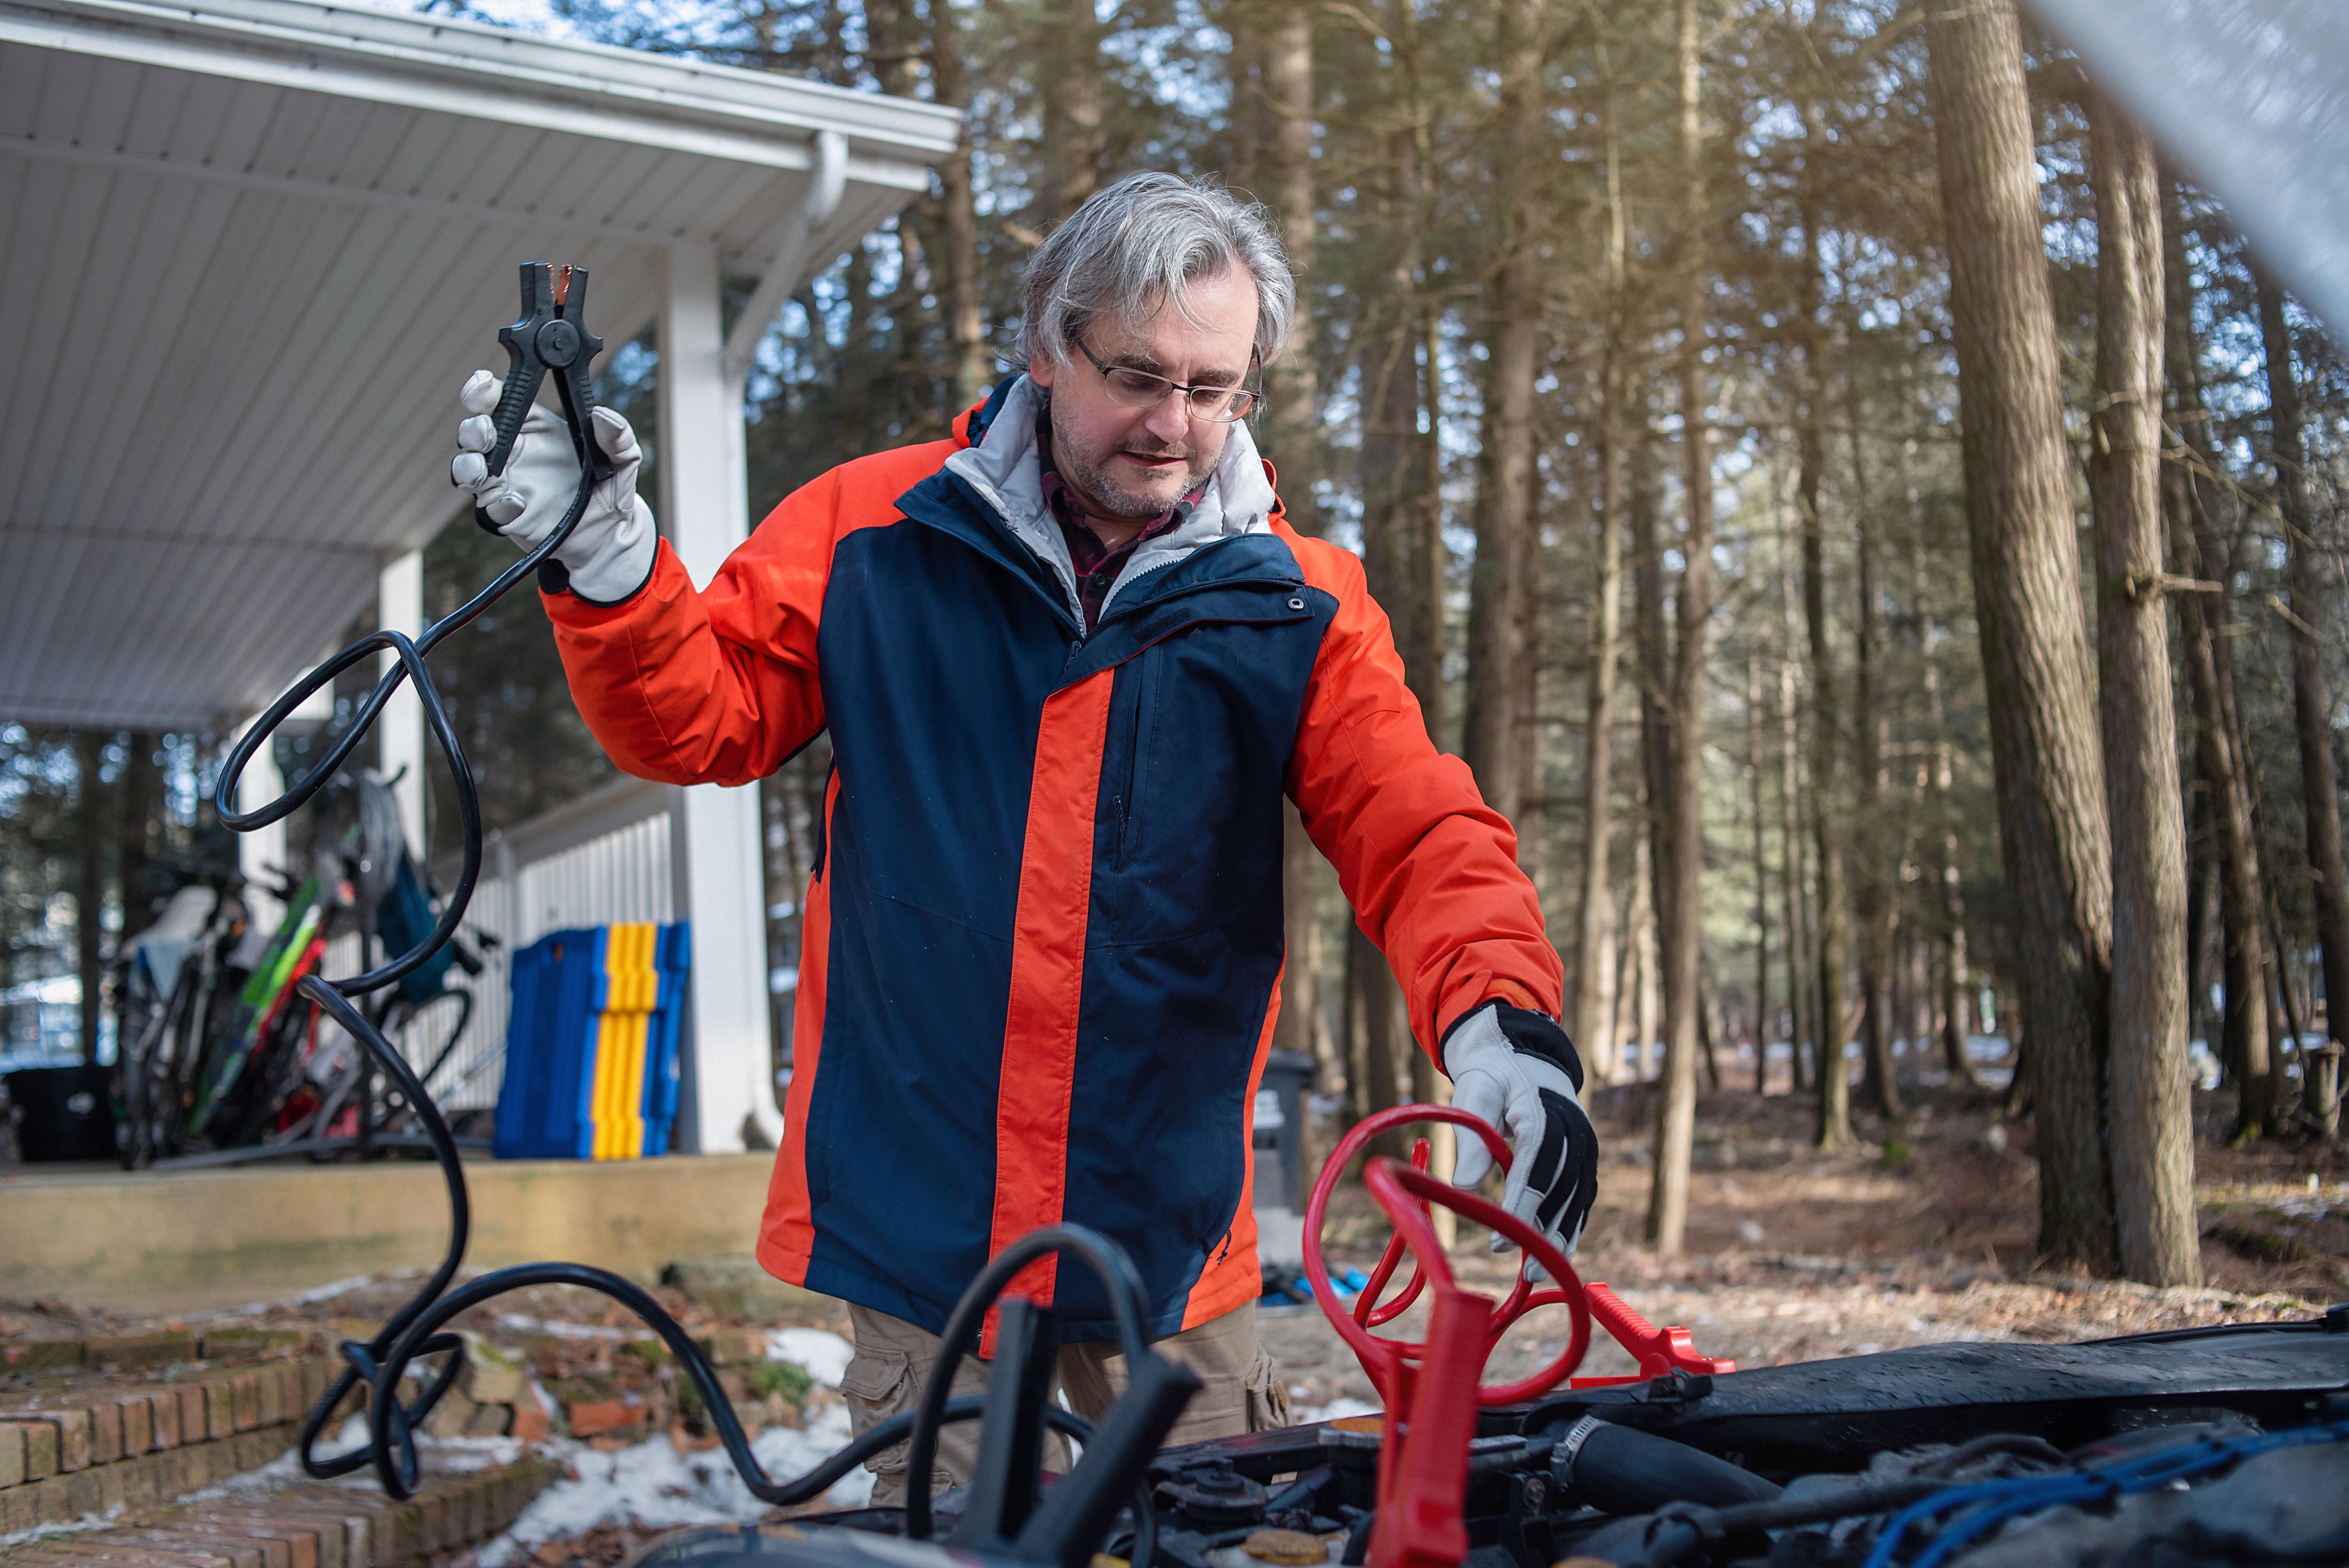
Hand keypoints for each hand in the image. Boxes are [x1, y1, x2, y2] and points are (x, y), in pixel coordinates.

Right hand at [450, 370, 656, 603]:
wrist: (608, 534)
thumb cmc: (609, 487)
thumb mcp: (623, 459)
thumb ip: (618, 436)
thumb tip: (603, 415)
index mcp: (533, 426)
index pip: (498, 400)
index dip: (483, 390)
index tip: (483, 387)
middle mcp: (511, 451)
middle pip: (473, 432)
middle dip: (473, 428)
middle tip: (487, 433)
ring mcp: (504, 483)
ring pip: (466, 468)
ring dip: (467, 465)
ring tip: (483, 469)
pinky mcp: (505, 515)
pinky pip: (489, 509)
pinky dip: (497, 505)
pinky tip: (517, 503)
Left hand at [1443, 1001, 1598, 1274]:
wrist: (1522, 1057)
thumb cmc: (1492, 1077)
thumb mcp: (1474, 1095)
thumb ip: (1472, 1137)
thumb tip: (1463, 1185)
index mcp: (1544, 1113)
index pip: (1536, 1166)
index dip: (1521, 1206)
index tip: (1501, 1240)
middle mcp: (1574, 1131)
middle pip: (1562, 1188)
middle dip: (1544, 1231)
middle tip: (1525, 1271)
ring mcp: (1584, 1146)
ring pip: (1577, 1198)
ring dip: (1561, 1237)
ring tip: (1540, 1274)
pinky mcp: (1584, 1158)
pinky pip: (1581, 1197)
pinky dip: (1570, 1226)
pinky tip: (1557, 1254)